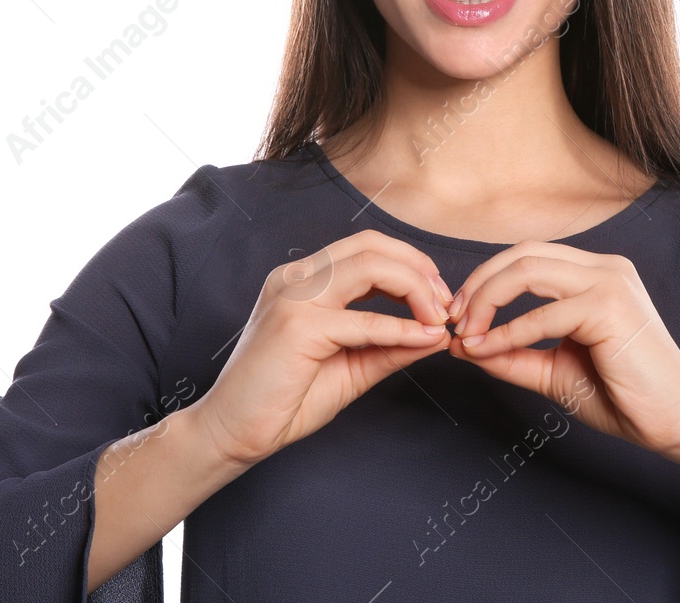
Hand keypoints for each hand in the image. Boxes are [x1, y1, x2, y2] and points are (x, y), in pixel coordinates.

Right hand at [189, 229, 454, 469]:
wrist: (232, 433)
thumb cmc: (286, 400)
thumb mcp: (353, 365)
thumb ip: (392, 344)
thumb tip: (440, 331)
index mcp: (304, 279)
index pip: (367, 247)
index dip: (412, 265)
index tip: (440, 299)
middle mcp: (297, 277)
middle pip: (372, 246)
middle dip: (420, 269)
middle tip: (447, 305)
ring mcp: (294, 296)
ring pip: (371, 266)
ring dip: (415, 289)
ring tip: (439, 318)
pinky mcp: (297, 327)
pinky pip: (363, 320)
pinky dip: (401, 326)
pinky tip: (423, 339)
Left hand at [446, 241, 679, 454]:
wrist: (675, 421)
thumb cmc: (623, 396)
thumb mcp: (553, 370)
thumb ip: (511, 353)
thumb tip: (461, 343)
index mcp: (594, 274)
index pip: (526, 257)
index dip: (485, 281)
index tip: (457, 317)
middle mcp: (604, 268)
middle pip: (521, 255)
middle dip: (478, 285)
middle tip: (452, 321)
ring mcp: (609, 282)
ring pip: (527, 270)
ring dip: (487, 301)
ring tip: (466, 334)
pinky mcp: (609, 307)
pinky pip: (543, 314)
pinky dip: (507, 332)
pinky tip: (488, 349)